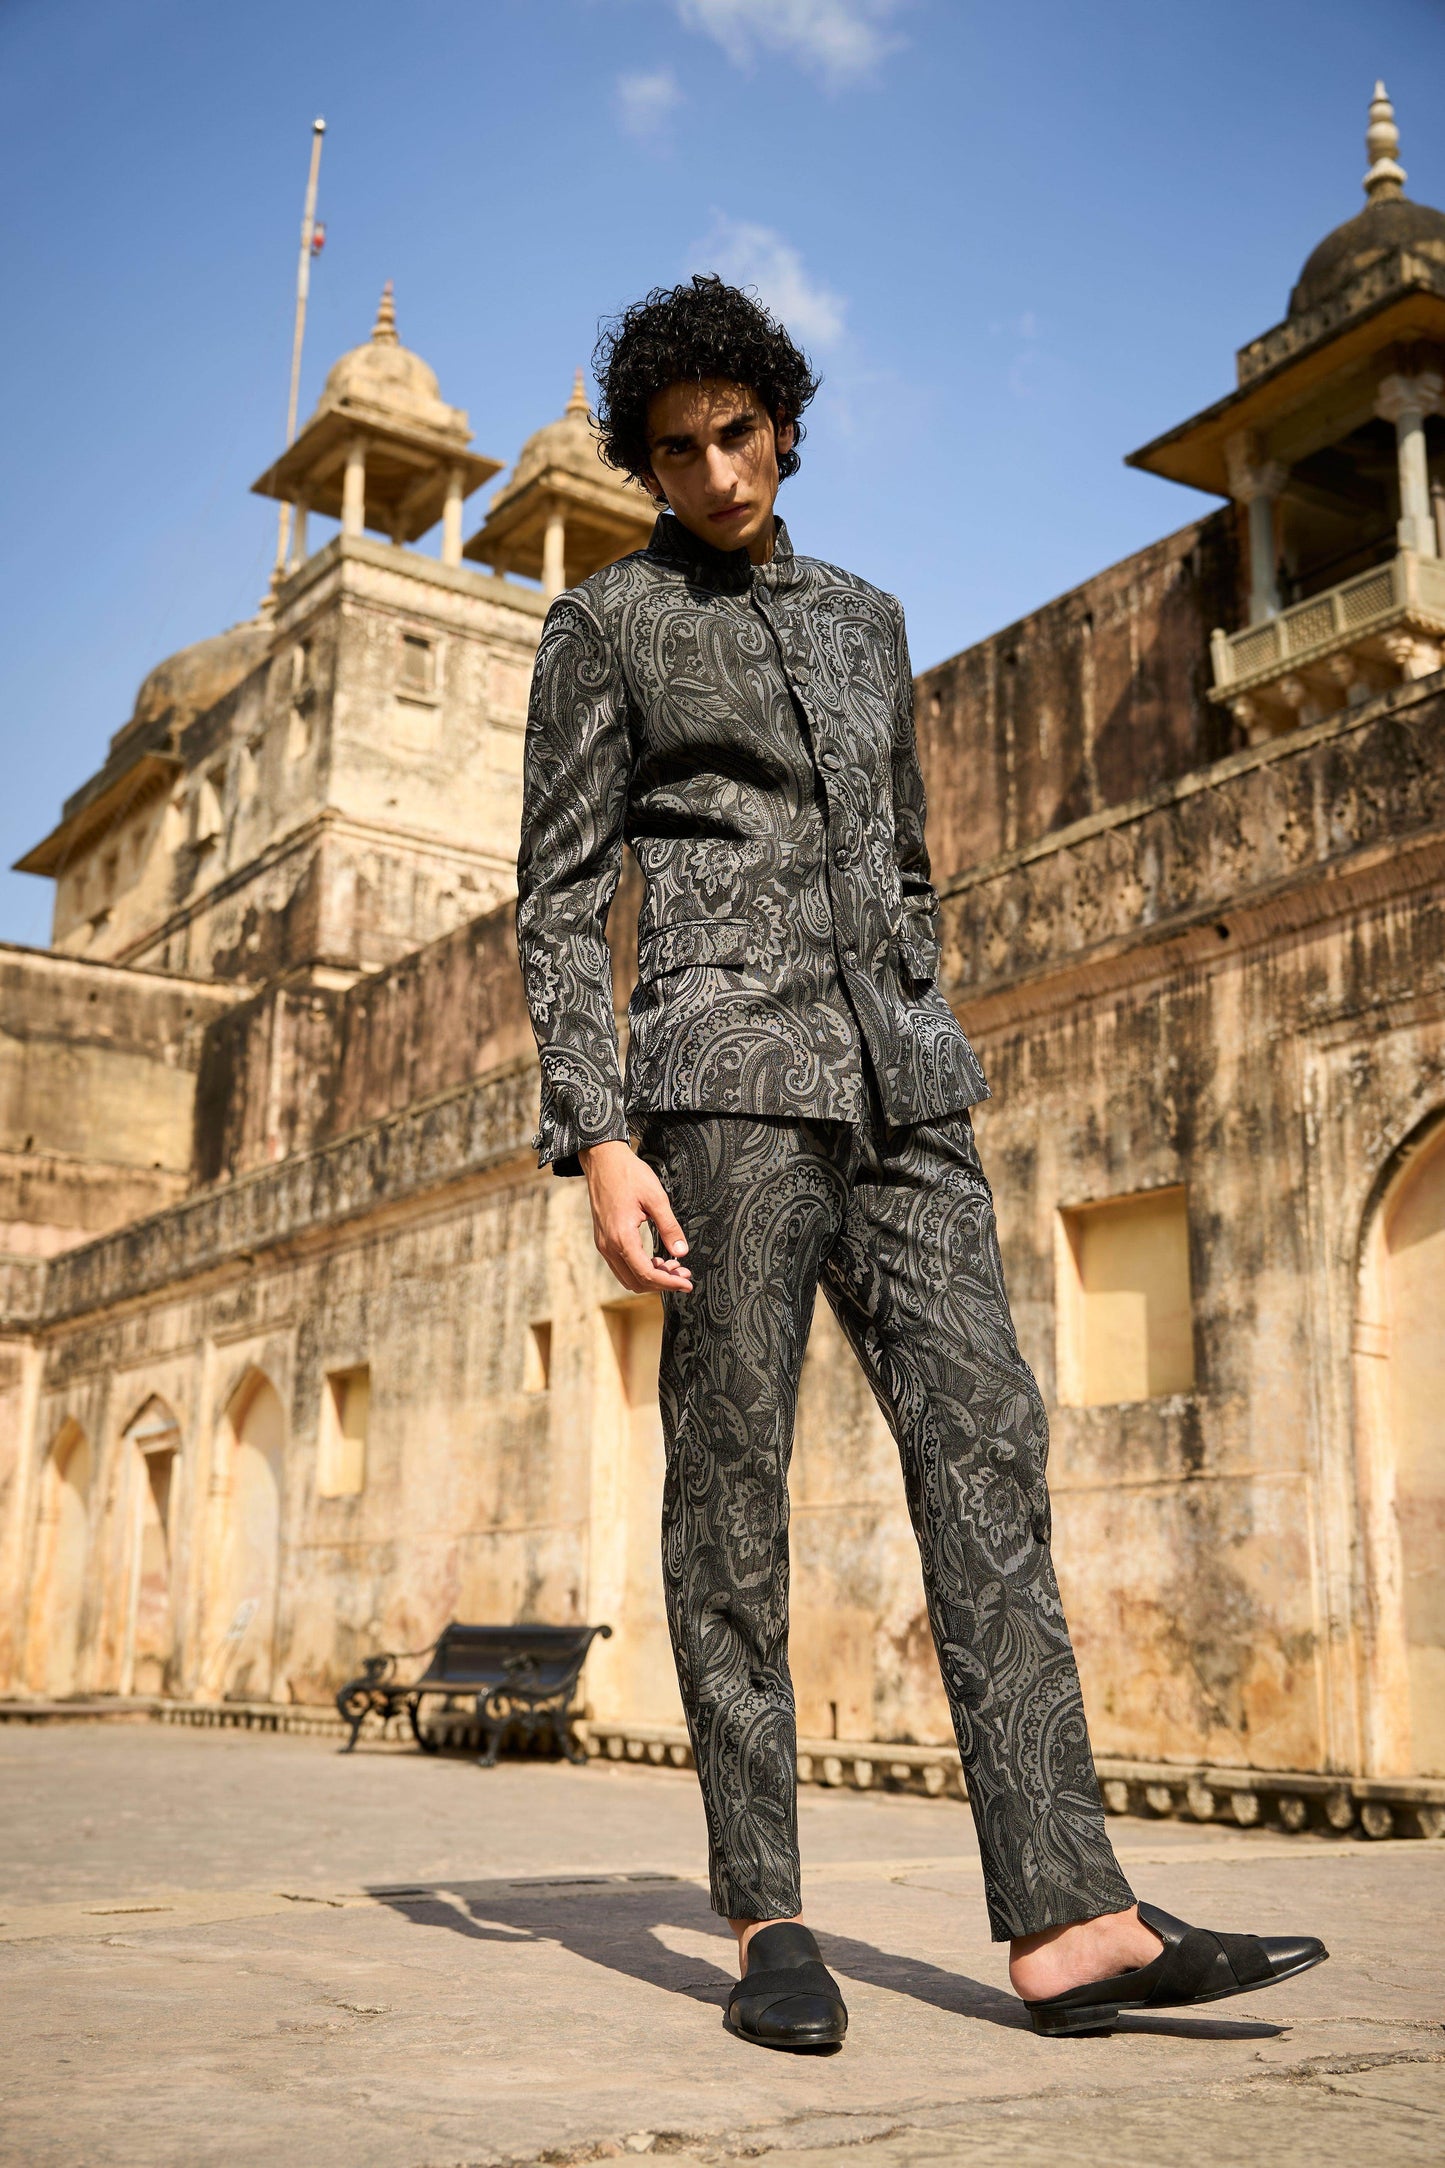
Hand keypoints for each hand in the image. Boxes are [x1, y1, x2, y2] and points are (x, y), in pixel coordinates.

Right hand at [579, 1140, 693, 1295]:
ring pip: (627, 1277)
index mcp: (622, 1237)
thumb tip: (682, 1252)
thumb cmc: (629, 1175)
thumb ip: (669, 1227)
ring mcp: (603, 1244)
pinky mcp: (603, 1239)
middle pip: (636, 1282)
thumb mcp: (656, 1198)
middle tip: (683, 1273)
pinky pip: (621, 1265)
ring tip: (672, 1266)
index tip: (688, 1284)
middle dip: (662, 1282)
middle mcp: (608, 1246)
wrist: (603, 1160)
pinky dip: (639, 1268)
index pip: (646, 1274)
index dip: (669, 1283)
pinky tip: (656, 1259)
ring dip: (650, 1277)